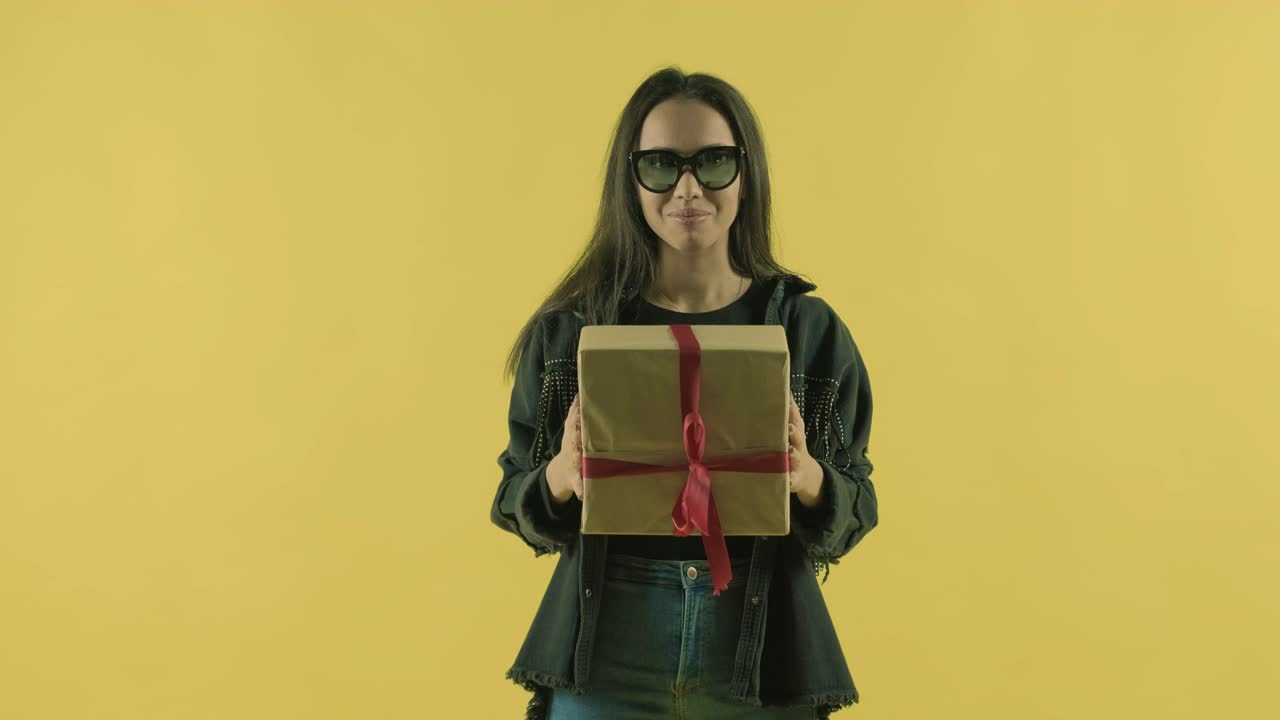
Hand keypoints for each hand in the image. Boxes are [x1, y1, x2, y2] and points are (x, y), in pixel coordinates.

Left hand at [546, 392, 584, 504]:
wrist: (563, 468)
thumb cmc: (574, 474)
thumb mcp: (577, 482)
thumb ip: (580, 486)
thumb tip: (582, 494)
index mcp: (574, 452)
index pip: (575, 442)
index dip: (578, 436)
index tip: (581, 431)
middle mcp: (571, 439)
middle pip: (575, 426)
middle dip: (580, 417)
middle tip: (587, 405)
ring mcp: (570, 431)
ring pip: (573, 416)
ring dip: (578, 406)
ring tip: (586, 392)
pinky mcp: (571, 425)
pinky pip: (574, 412)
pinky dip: (577, 403)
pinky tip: (582, 392)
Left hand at [788, 389, 824, 507]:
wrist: (807, 475)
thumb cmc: (794, 446)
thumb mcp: (793, 430)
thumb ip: (789, 413)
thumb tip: (784, 389)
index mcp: (796, 434)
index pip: (795, 420)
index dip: (792, 412)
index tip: (787, 402)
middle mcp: (798, 446)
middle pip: (798, 437)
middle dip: (794, 432)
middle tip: (788, 427)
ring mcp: (797, 463)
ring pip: (796, 458)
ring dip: (793, 455)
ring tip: (790, 452)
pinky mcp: (794, 479)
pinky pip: (791, 480)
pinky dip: (790, 480)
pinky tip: (786, 479)